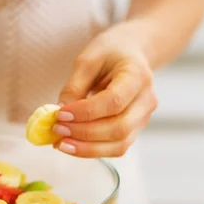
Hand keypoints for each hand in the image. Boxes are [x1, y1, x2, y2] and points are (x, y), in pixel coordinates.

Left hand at [53, 26, 157, 157]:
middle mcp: (146, 100)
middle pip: (118, 128)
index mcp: (138, 76)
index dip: (85, 112)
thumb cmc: (110, 52)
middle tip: (56, 129)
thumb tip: (58, 114)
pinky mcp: (135, 130)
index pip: (113, 101)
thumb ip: (74, 87)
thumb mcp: (88, 60)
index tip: (60, 114)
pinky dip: (91, 150)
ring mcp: (143, 119)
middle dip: (83, 133)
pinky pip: (115, 148)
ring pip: (119, 144)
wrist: (132, 53)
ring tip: (60, 143)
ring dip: (87, 148)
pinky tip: (71, 145)